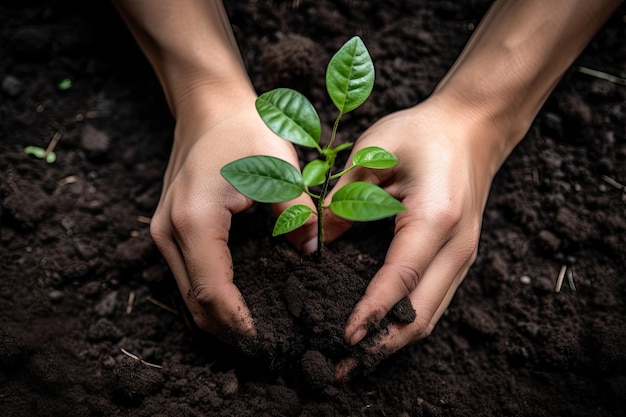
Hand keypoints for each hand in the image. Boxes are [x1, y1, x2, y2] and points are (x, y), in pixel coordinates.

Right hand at [149, 95, 316, 342]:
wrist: (209, 104)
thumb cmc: (244, 128)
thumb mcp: (279, 169)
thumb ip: (296, 215)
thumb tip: (312, 253)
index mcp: (195, 221)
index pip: (214, 293)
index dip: (241, 324)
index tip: (269, 343)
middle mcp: (170, 233)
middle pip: (195, 304)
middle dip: (230, 332)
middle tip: (269, 348)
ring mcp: (164, 233)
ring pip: (188, 296)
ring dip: (219, 318)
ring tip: (257, 332)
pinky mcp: (171, 230)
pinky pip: (189, 277)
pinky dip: (212, 297)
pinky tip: (240, 302)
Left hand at [324, 96, 504, 378]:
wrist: (472, 128)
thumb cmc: (422, 134)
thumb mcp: (374, 154)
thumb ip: (343, 202)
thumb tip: (314, 246)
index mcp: (436, 218)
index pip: (401, 278)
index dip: (372, 311)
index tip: (344, 337)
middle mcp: (457, 247)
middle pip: (423, 314)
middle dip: (382, 346)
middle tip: (341, 368)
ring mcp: (463, 257)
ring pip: (430, 316)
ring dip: (393, 342)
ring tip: (355, 361)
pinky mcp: (458, 259)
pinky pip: (432, 302)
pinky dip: (404, 323)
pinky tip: (378, 331)